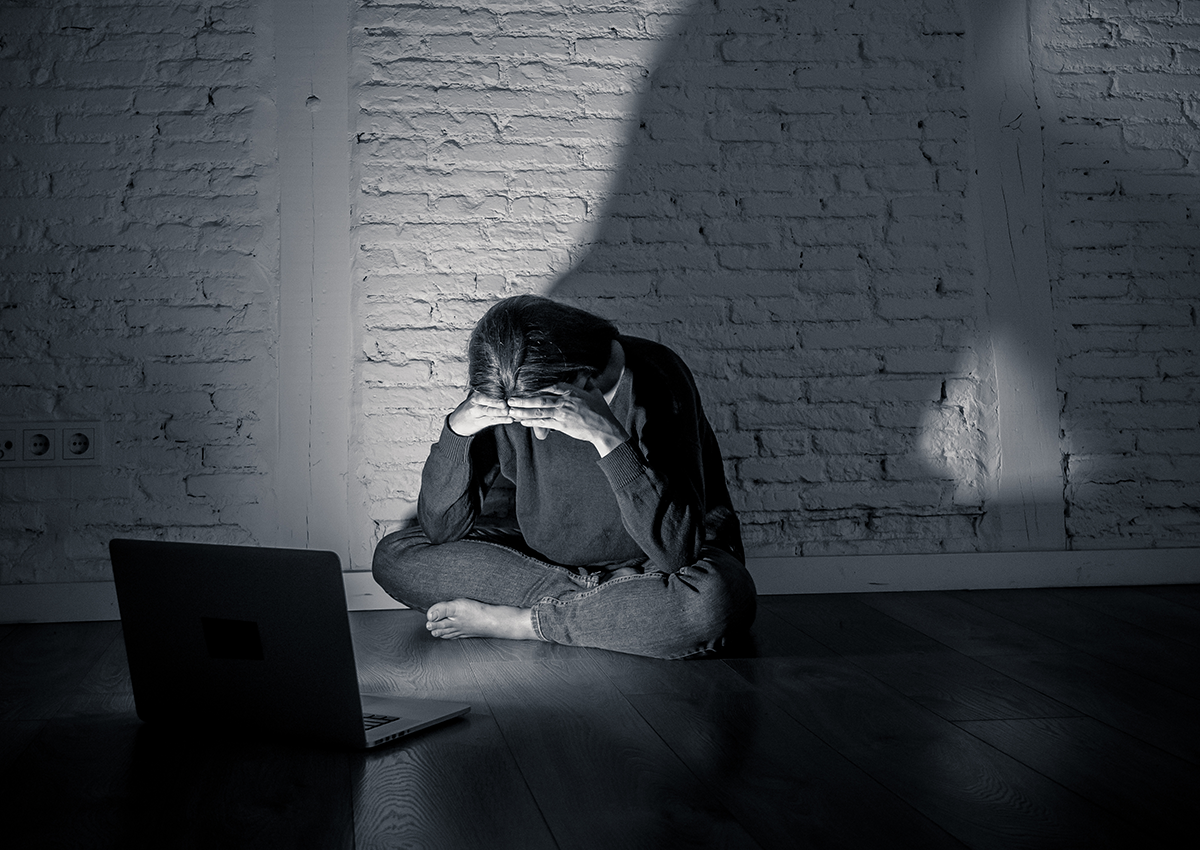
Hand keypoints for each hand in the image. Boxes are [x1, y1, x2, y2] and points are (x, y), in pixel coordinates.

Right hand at [447, 391, 512, 436]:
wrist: (457, 422)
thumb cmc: (470, 407)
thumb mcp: (475, 398)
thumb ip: (487, 393)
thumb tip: (504, 385)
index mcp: (475, 396)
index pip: (484, 395)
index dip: (494, 395)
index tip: (504, 392)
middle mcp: (476, 405)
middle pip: (486, 404)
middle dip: (495, 404)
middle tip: (504, 404)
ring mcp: (478, 415)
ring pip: (490, 413)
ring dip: (500, 413)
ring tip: (508, 413)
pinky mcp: (481, 423)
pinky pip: (493, 421)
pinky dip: (502, 420)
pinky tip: (510, 420)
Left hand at [507, 378, 628, 455]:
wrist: (604, 428)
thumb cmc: (600, 410)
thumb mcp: (594, 393)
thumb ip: (587, 385)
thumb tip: (587, 376)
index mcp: (571, 391)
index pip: (550, 387)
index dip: (536, 389)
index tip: (525, 389)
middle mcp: (564, 401)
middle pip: (539, 399)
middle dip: (523, 400)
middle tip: (510, 400)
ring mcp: (562, 413)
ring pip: (539, 411)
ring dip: (523, 411)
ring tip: (511, 411)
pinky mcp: (561, 425)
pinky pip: (544, 422)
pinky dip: (532, 422)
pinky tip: (522, 421)